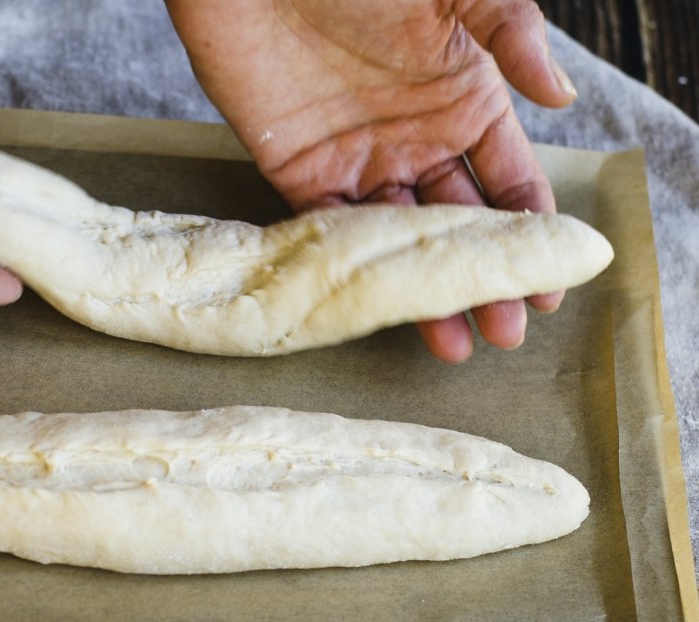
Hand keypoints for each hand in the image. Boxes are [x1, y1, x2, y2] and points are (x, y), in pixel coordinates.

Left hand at [166, 0, 577, 361]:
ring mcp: (357, 161)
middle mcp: (413, 140)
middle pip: (456, 227)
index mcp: (462, 102)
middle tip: (505, 333)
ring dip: (423, 292)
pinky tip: (380, 307)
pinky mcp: (298, 172)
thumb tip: (564, 97)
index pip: (508, 183)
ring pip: (398, 243)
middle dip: (482, 280)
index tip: (547, 284)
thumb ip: (512, 37)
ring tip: (454, 343)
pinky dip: (354, 270)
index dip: (528, 235)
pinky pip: (332, 231)